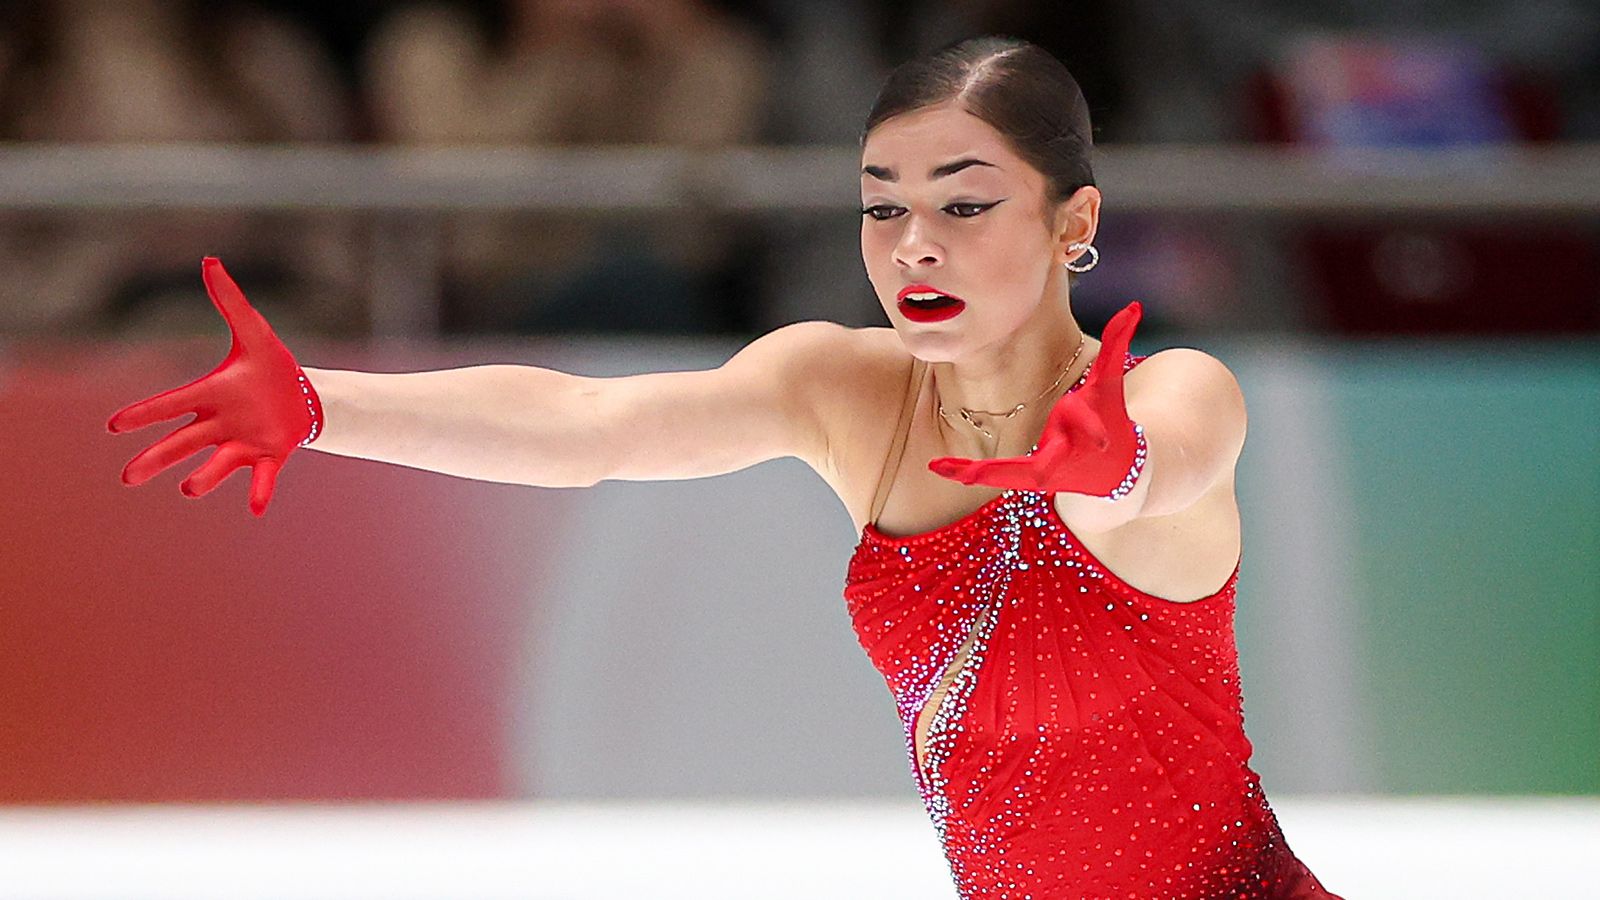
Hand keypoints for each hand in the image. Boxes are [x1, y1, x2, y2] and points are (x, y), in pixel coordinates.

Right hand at [106, 257, 321, 516]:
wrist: (305, 397)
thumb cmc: (271, 368)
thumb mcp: (255, 332)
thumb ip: (231, 301)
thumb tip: (210, 260)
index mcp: (211, 394)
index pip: (171, 404)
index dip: (144, 414)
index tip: (115, 425)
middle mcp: (220, 424)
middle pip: (182, 442)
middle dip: (156, 458)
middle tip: (127, 477)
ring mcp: (243, 444)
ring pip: (218, 463)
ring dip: (204, 478)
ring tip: (186, 490)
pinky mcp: (269, 458)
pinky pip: (263, 478)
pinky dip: (260, 492)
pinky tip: (256, 509)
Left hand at [928, 301, 1146, 497]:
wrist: (1117, 471)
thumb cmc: (1111, 419)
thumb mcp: (1110, 382)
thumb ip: (1118, 343)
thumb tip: (1134, 305)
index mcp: (1083, 432)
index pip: (1082, 423)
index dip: (1083, 421)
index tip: (1076, 417)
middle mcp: (1062, 457)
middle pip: (1038, 464)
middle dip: (1013, 463)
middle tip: (969, 466)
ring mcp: (1045, 475)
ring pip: (1010, 476)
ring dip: (978, 472)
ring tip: (941, 466)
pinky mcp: (1030, 481)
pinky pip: (998, 476)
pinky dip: (971, 472)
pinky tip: (939, 466)